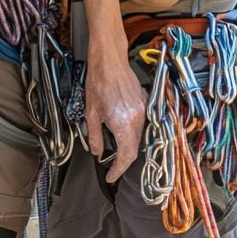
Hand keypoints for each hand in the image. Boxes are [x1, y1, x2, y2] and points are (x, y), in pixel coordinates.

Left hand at [84, 42, 146, 182]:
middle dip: (124, 161)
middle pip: (134, 149)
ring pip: (139, 138)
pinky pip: (142, 125)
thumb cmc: (97, 82)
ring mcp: (143, 111)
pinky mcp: (145, 103)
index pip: (126, 156)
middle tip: (112, 167)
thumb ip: (95, 136)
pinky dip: (134, 134)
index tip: (110, 176)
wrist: (110, 60)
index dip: (118, 170)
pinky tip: (123, 132)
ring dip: (129, 147)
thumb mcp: (91, 112)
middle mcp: (137, 120)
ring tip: (117, 151)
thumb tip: (98, 154)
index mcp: (123, 124)